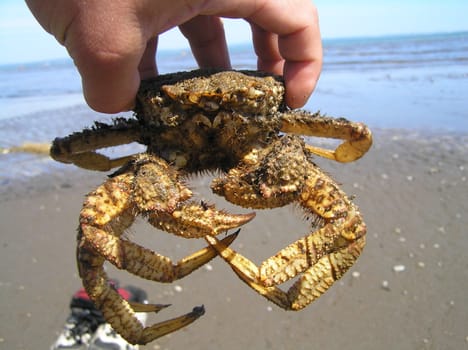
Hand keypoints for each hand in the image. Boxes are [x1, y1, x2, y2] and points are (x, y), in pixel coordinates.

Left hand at [26, 0, 321, 112]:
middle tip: (256, 105)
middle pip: (266, 21)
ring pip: (217, 25)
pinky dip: (167, 53)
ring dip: (210, 69)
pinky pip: (175, 20)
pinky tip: (145, 85)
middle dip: (265, 66)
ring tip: (197, 108)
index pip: (298, 20)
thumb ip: (117, 90)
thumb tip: (121, 106)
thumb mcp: (100, 38)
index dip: (305, 65)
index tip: (288, 104)